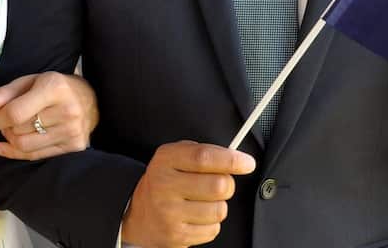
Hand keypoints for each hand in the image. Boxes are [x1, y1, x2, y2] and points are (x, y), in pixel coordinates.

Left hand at [0, 71, 97, 159]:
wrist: (90, 100)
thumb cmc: (55, 88)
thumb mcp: (29, 82)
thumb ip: (4, 94)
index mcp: (55, 88)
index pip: (15, 113)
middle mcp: (67, 111)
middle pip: (18, 130)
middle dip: (4, 126)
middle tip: (6, 119)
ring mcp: (72, 131)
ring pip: (24, 145)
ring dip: (11, 139)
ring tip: (14, 129)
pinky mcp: (75, 147)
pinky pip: (34, 156)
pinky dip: (15, 153)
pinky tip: (7, 146)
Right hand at [121, 140, 255, 247]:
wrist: (139, 215)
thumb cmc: (166, 182)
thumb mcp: (175, 157)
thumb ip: (203, 152)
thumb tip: (237, 159)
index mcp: (165, 160)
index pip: (204, 157)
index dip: (231, 160)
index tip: (247, 163)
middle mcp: (164, 185)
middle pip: (218, 185)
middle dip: (228, 185)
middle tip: (221, 184)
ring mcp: (169, 213)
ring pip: (219, 210)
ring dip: (219, 206)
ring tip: (203, 202)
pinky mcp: (176, 235)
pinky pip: (213, 229)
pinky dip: (211, 224)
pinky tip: (197, 217)